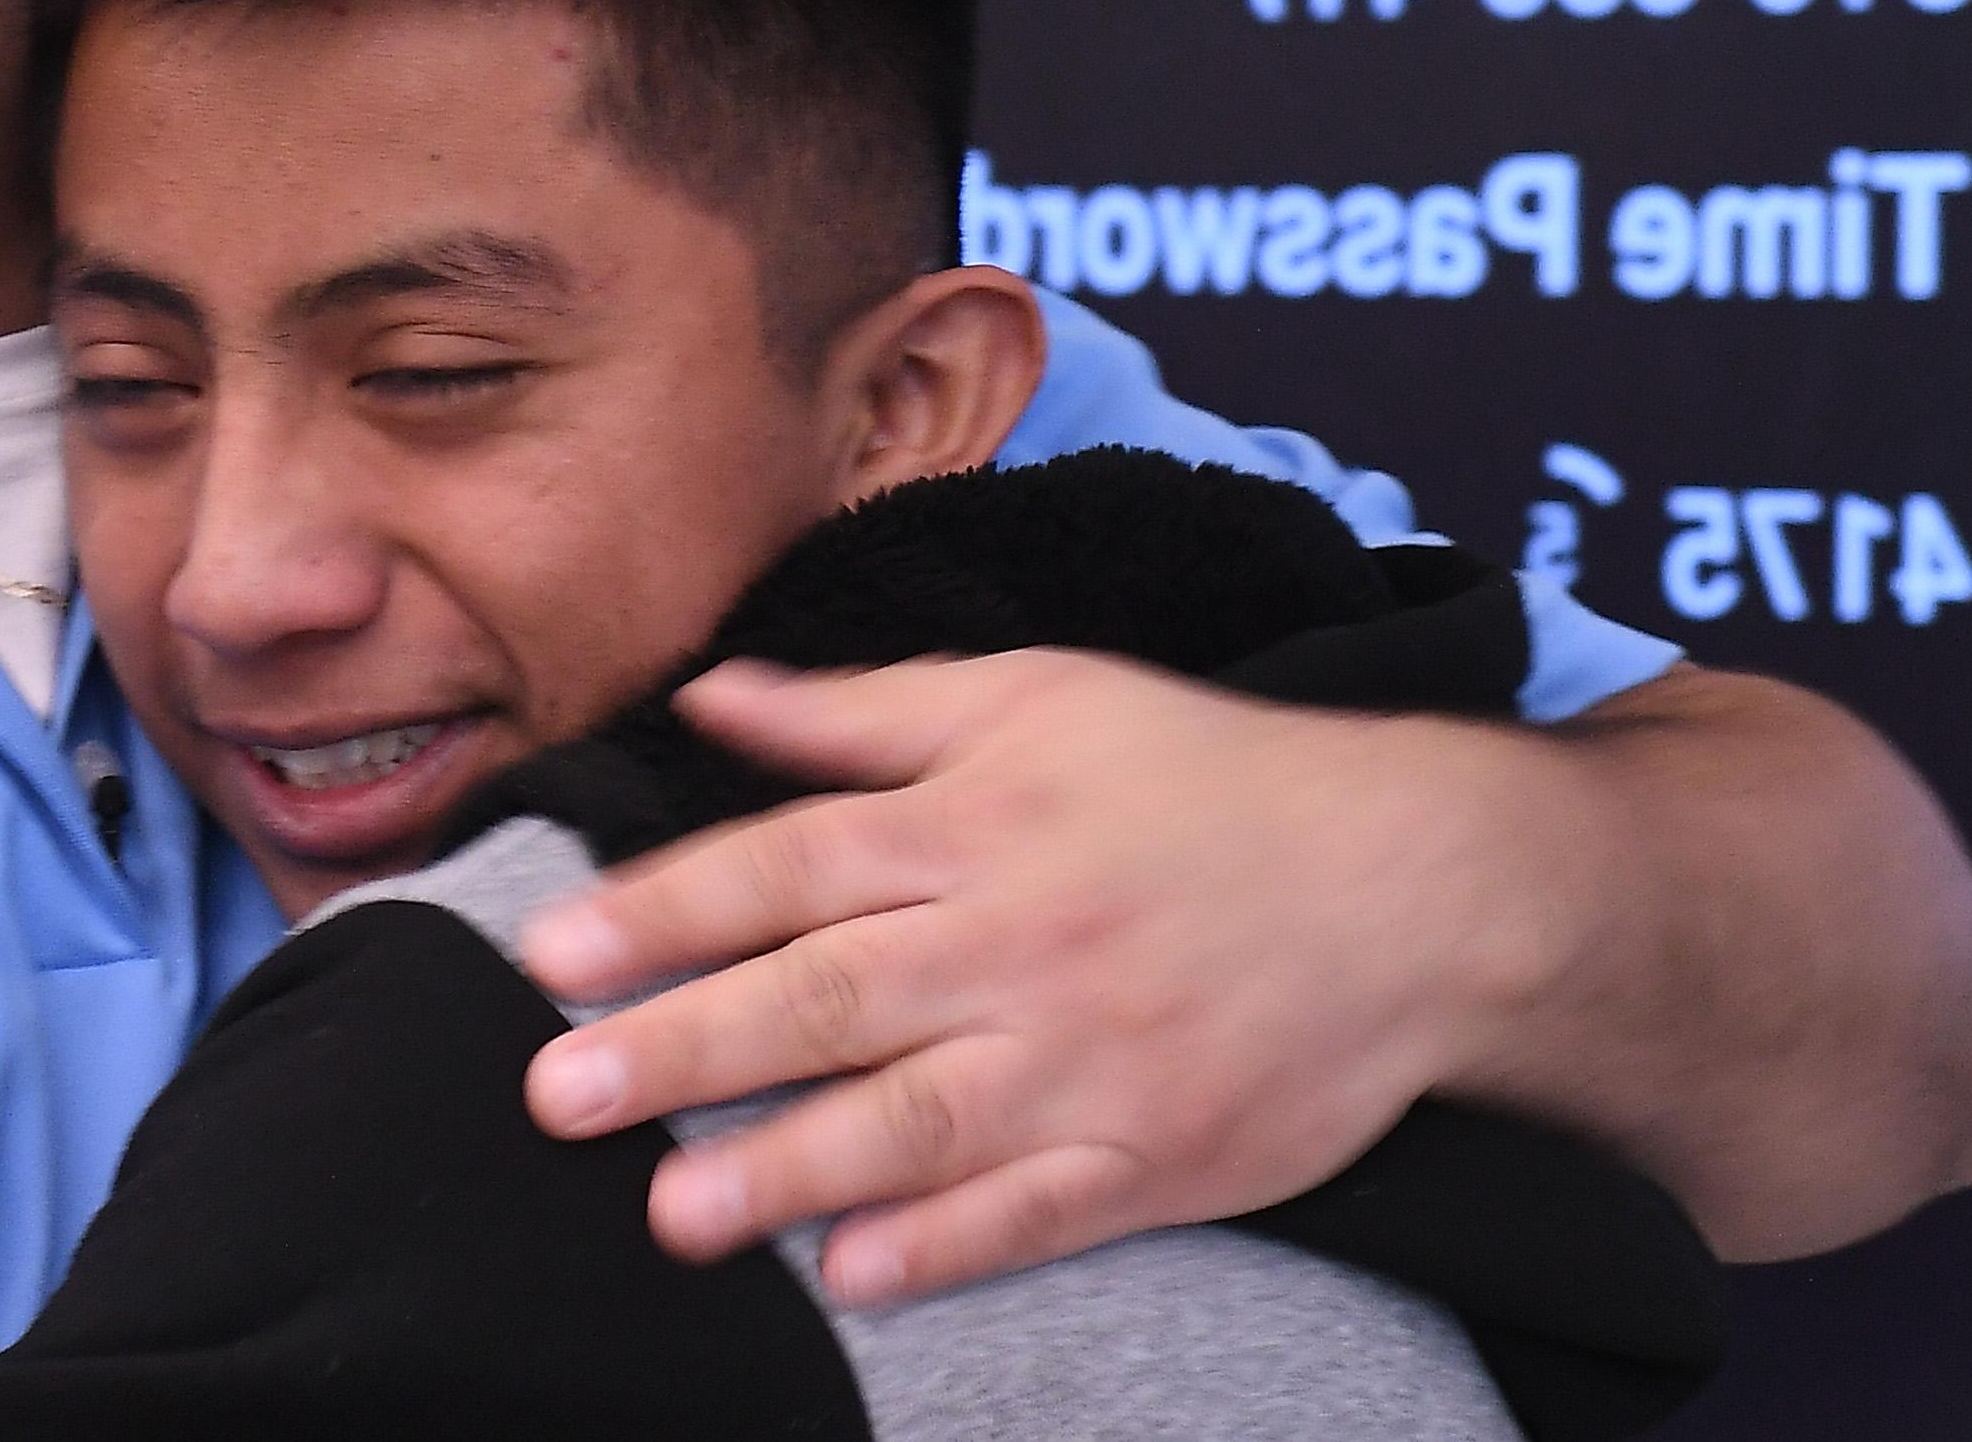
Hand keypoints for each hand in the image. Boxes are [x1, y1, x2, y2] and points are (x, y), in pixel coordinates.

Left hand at [511, 648, 1578, 1305]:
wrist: (1419, 884)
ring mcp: (1093, 1057)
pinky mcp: (1163, 1153)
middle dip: (687, 1048)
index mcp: (979, 822)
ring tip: (673, 1211)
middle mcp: (1022, 940)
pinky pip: (1041, 1209)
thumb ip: (861, 713)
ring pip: (920, 1120)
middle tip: (559, 1097)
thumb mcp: (1035, 697)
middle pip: (830, 997)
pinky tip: (854, 1275)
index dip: (665, 908)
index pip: (790, 866)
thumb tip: (712, 699)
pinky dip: (950, 1244)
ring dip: (788, 1169)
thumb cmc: (1205, 779)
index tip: (552, 952)